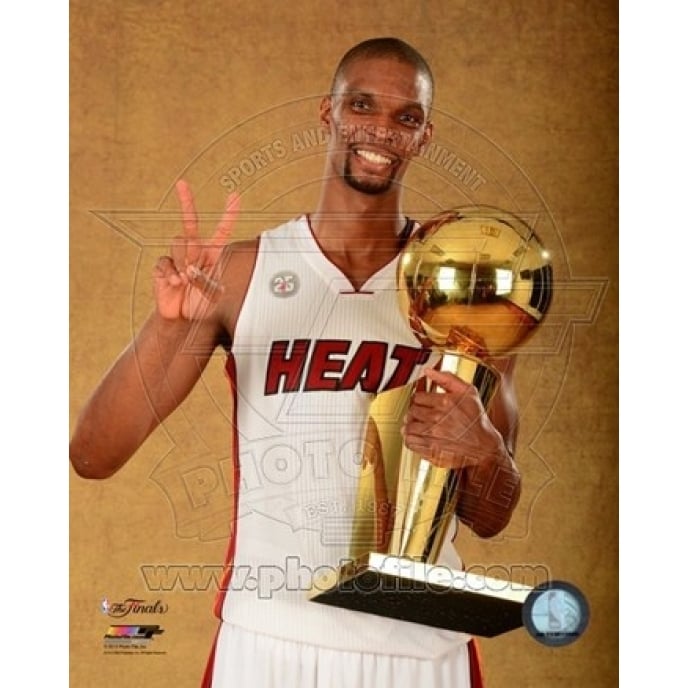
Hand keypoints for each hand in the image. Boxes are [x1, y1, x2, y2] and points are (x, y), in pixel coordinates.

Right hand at [153, 180, 239, 319]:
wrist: (184, 319)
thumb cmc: (204, 305)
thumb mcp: (215, 295)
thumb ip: (206, 281)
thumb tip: (189, 271)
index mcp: (214, 255)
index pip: (222, 231)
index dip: (229, 214)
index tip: (234, 196)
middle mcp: (195, 252)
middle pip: (190, 223)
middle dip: (186, 201)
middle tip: (182, 184)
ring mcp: (178, 258)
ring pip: (179, 244)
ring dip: (185, 261)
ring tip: (188, 280)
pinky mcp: (164, 267)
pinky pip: (166, 262)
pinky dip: (171, 274)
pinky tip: (176, 283)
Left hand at [402, 367, 507, 469]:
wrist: (484, 446)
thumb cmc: (477, 419)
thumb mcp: (468, 392)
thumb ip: (447, 378)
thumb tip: (428, 371)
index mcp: (445, 402)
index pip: (417, 397)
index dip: (419, 399)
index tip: (423, 403)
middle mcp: (437, 419)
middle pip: (411, 411)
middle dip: (414, 412)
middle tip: (420, 414)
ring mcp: (433, 436)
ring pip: (408, 427)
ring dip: (411, 425)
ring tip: (418, 425)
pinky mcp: (431, 450)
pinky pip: (410, 443)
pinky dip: (411, 439)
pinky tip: (418, 436)